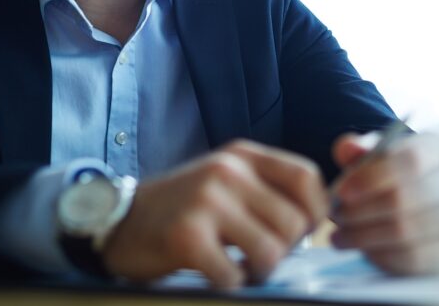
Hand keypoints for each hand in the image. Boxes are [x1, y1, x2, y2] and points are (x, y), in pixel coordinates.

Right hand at [100, 139, 327, 287]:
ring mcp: (206, 201)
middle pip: (293, 222)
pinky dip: (231, 283)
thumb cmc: (183, 207)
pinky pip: (234, 275)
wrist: (120, 220)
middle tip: (260, 256)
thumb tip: (318, 220)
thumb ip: (266, 189)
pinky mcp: (187, 236)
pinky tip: (216, 273)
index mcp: (242, 155)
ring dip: (260, 271)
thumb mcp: (226, 181)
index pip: (306, 177)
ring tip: (240, 266)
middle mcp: (227, 171)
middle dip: (285, 250)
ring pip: (271, 251)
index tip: (304, 232)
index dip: (316, 211)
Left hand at [330, 131, 438, 274]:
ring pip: (405, 231)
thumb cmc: (405, 178)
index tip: (341, 191)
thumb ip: (364, 150)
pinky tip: (363, 249)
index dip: (372, 176)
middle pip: (404, 198)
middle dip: (360, 210)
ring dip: (364, 236)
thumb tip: (347, 148)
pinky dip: (381, 255)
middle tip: (336, 215)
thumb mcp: (387, 155)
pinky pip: (413, 258)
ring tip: (340, 236)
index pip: (410, 159)